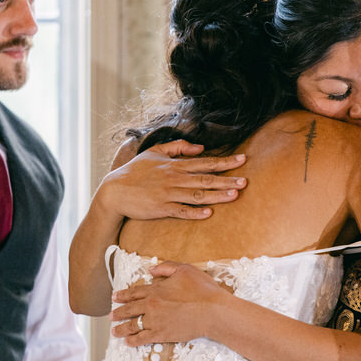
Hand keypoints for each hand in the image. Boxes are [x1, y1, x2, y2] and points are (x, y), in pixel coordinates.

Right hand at [100, 140, 246, 220]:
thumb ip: (178, 147)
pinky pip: (181, 211)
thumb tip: (200, 147)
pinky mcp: (161, 208)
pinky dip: (195, 212)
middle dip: (227, 180)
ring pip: (197, 195)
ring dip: (216, 195)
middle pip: (205, 179)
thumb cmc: (136, 171)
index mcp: (175, 165)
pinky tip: (208, 213)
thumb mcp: (155, 152)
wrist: (115, 191)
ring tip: (234, 195)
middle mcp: (174, 178)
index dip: (225, 162)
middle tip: (245, 181)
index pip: (205, 162)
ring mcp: (168, 194)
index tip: (242, 160)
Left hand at [110, 261, 232, 345]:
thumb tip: (151, 270)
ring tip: (114, 331)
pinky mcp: (161, 334)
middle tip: (111, 316)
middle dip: (118, 313)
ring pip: (132, 325)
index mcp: (155, 290)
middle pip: (129, 310)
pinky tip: (128, 342)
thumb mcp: (185, 270)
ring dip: (121, 329)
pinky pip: (142, 338)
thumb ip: (166, 268)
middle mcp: (151, 306)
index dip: (122, 295)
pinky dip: (133, 341)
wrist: (212, 311)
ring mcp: (155, 321)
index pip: (134, 293)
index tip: (114, 297)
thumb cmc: (202, 290)